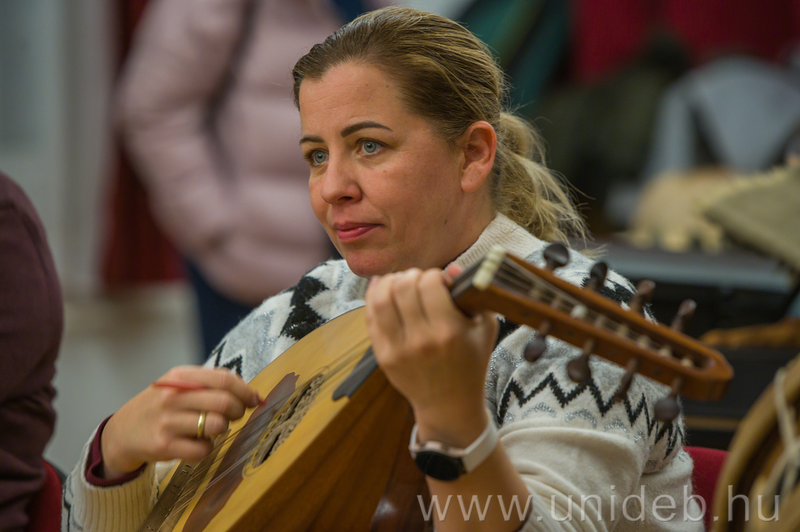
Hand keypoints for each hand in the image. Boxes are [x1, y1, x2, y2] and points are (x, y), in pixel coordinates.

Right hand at [100, 366, 259, 478]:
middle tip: (235, 415)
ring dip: (223, 429)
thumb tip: (252, 393)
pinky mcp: (164, 446)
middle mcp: (173, 396)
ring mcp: (168, 422)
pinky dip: (207, 448)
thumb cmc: (161, 405)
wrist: (124, 431)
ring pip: (216, 426)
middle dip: (238, 411)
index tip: (255, 399)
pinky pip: (203, 450)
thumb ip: (211, 383)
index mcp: (181, 376)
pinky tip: (198, 443)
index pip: (224, 380)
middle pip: (224, 402)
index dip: (245, 391)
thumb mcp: (180, 383)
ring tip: (213, 428)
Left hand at [365, 265, 497, 446]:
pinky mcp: (383, 356)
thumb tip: (452, 268)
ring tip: (401, 283)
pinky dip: (374, 296)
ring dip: (392, 282)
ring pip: (382, 298)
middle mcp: (421, 340)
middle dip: (412, 275)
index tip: (441, 282)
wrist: (449, 405)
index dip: (435, 274)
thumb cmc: (471, 363)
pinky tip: (383, 288)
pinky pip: (371, 317)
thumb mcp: (485, 329)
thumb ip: (474, 295)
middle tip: (420, 282)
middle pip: (404, 286)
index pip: (430, 283)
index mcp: (449, 332)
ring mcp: (398, 349)